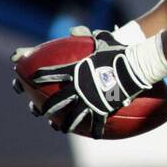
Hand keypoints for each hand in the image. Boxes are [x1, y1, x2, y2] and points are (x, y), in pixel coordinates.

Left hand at [14, 29, 150, 137]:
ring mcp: (89, 100)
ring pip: (73, 115)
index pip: (51, 74)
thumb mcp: (105, 41)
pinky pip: (98, 122)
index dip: (39, 76)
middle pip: (57, 100)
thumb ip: (91, 36)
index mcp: (75, 71)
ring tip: (61, 129)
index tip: (31, 79)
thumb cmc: (120, 52)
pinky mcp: (103, 108)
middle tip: (40, 112)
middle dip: (46, 107)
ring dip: (65, 123)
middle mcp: (78, 88)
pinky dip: (97, 130)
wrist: (135, 66)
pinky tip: (95, 136)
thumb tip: (76, 30)